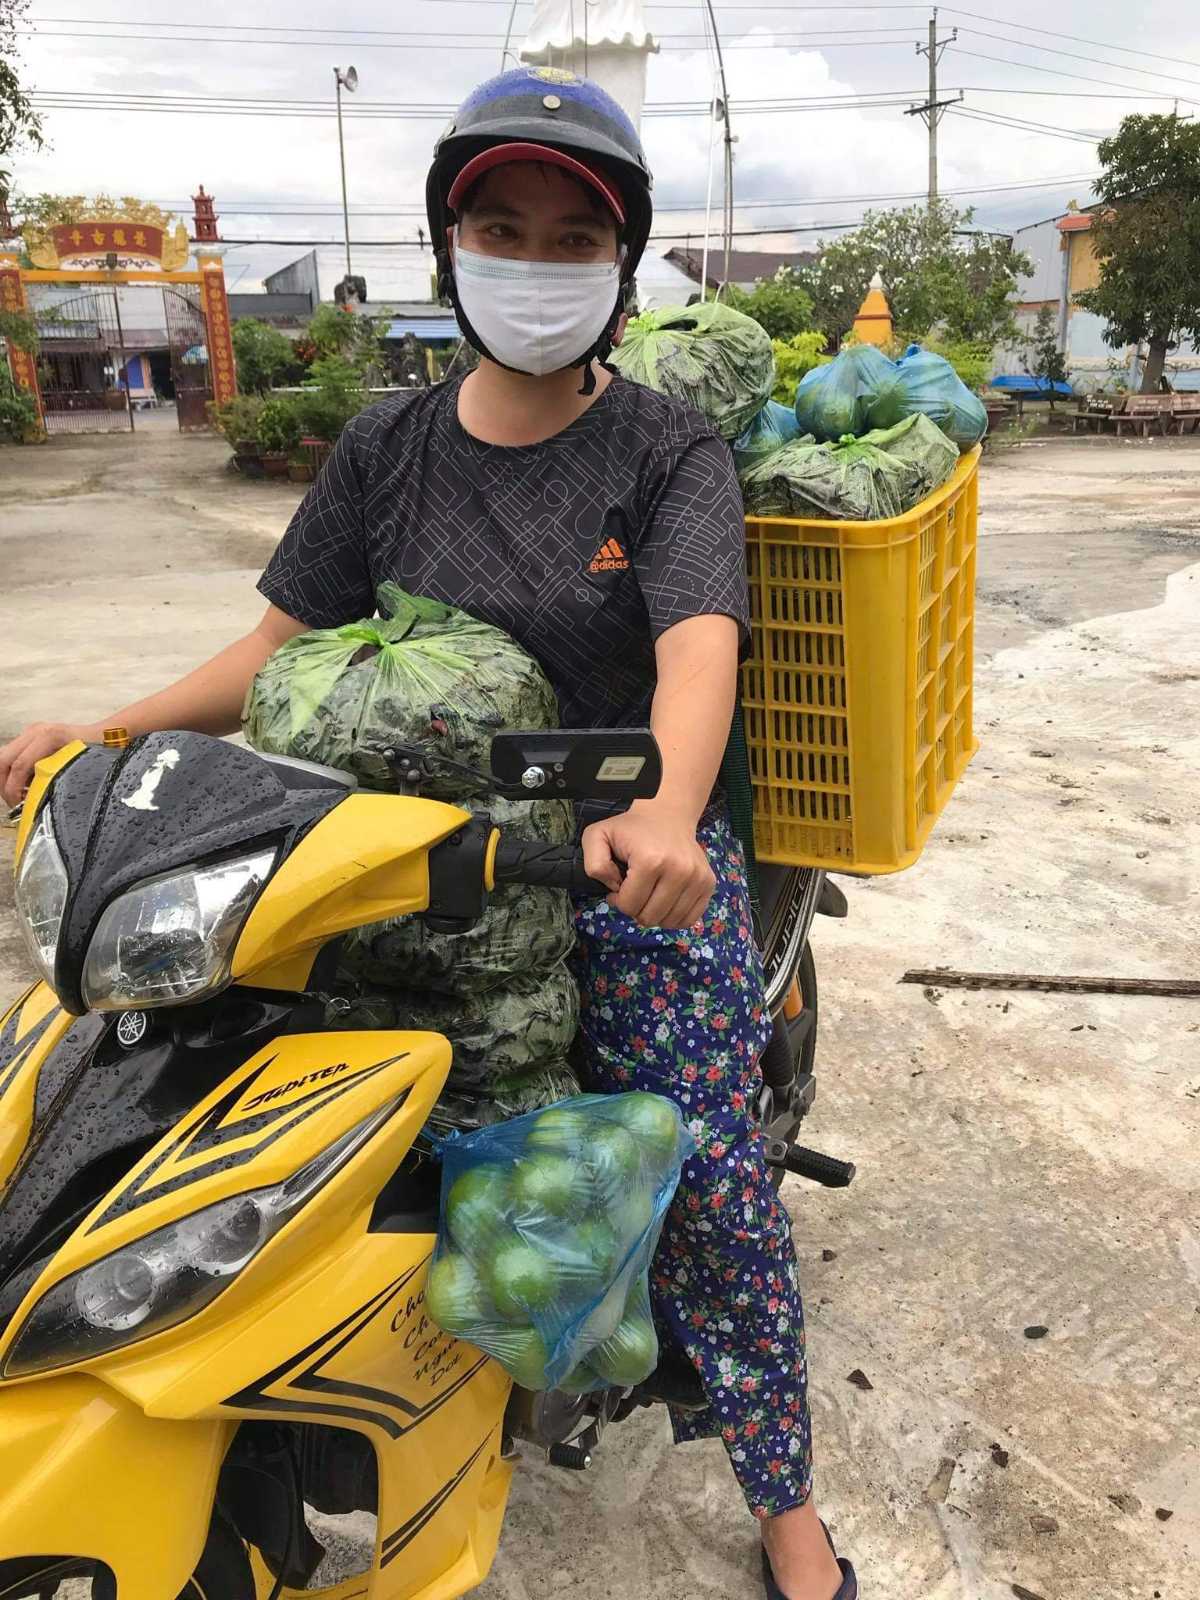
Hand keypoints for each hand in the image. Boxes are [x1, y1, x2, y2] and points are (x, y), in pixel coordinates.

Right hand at [0, 722, 99, 808]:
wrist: (104, 735)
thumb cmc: (96, 753)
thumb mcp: (78, 768)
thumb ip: (53, 780)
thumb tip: (34, 801)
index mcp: (48, 737)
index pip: (19, 765)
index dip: (14, 789)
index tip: (19, 805)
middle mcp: (36, 731)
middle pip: (4, 759)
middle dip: (4, 784)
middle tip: (13, 802)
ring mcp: (32, 731)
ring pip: (6, 757)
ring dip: (7, 778)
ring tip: (18, 796)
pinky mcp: (31, 736)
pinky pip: (14, 755)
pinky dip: (14, 773)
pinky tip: (25, 786)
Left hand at [582, 802, 715, 930]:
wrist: (667, 814)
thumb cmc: (630, 829)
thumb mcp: (598, 836)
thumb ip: (593, 863)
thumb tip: (612, 888)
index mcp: (651, 861)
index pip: (630, 906)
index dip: (618, 900)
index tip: (619, 884)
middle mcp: (679, 870)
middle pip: (650, 917)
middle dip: (636, 908)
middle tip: (635, 888)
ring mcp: (698, 878)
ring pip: (670, 922)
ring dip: (655, 913)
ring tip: (650, 892)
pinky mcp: (708, 883)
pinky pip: (689, 919)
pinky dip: (674, 917)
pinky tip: (665, 900)